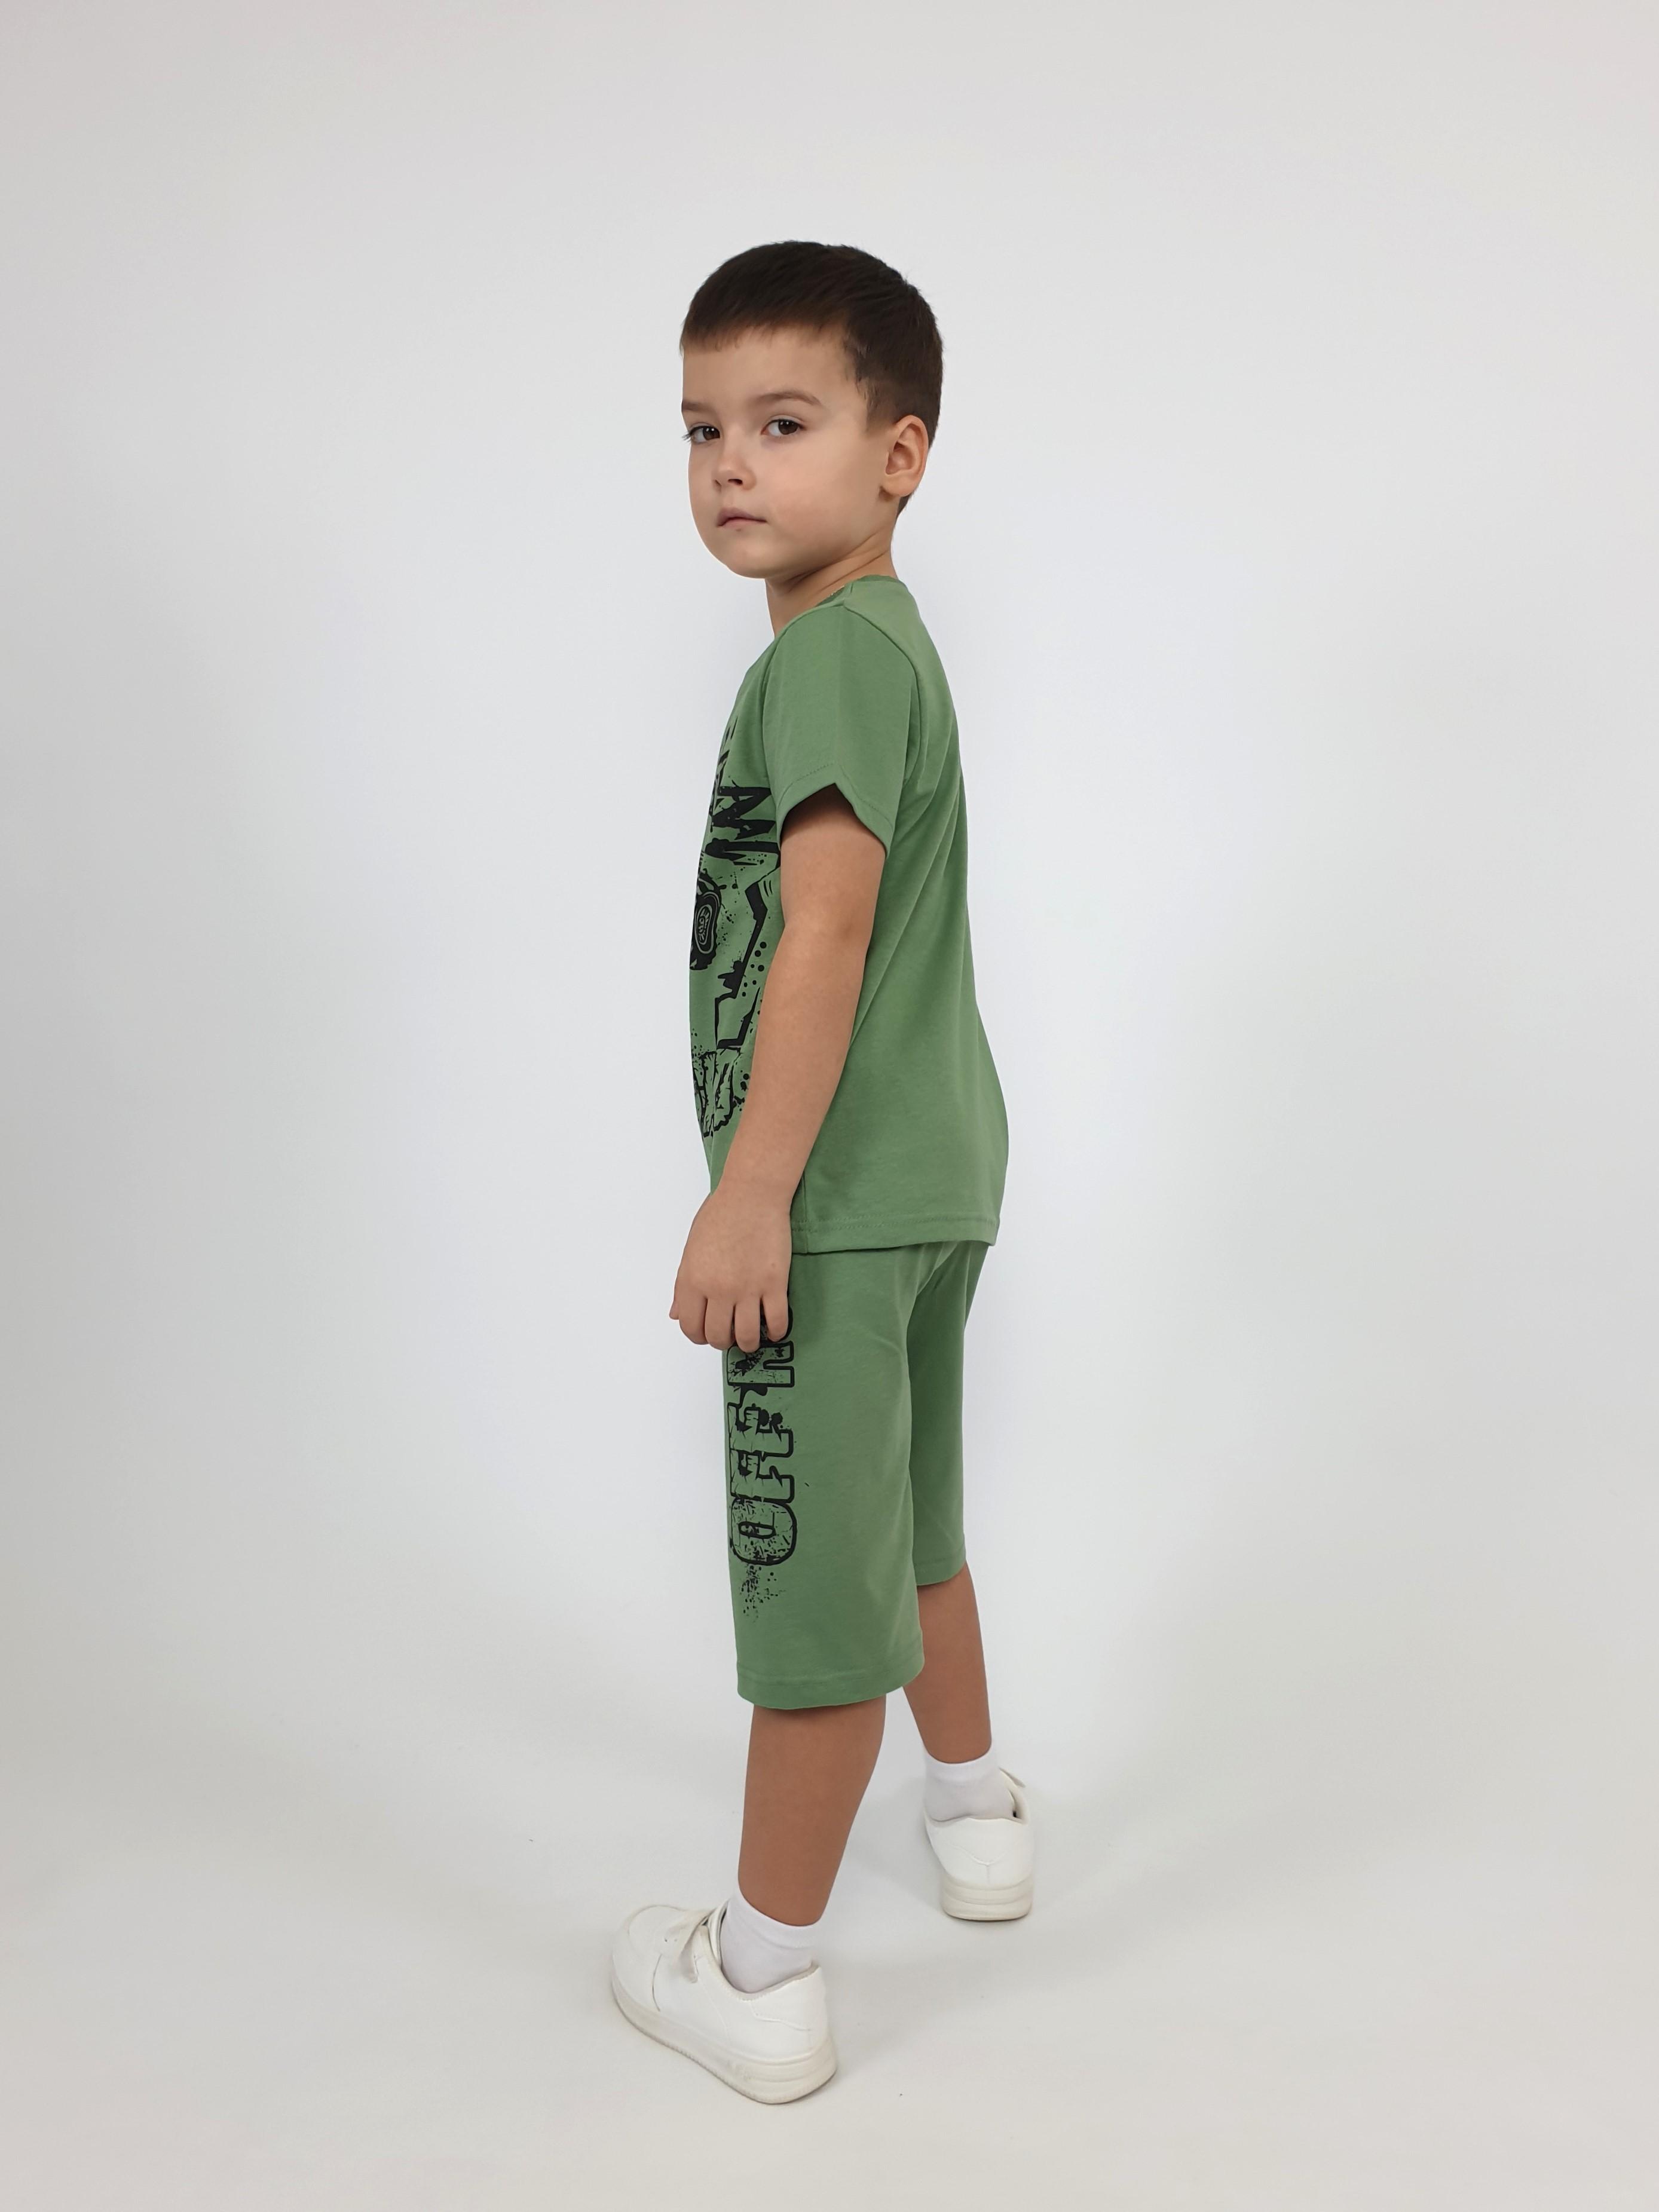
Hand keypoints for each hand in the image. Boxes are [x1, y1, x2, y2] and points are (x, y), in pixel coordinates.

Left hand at [669, 1181, 791, 1351]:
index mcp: (693, 1280)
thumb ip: (683, 1285)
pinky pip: (777, 1321)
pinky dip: (776, 1332)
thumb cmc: (721, 1215)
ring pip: (747, 1336)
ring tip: (751, 1337)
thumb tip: (677, 1314)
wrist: (752, 1194)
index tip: (706, 1334)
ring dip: (748, 1343)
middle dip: (722, 1341)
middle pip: (718, 1336)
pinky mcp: (775, 1283)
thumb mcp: (691, 1249)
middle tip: (729, 1335)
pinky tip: (774, 1329)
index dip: (698, 1336)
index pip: (689, 1326)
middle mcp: (718, 1289)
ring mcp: (748, 1288)